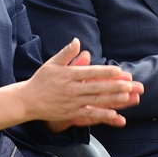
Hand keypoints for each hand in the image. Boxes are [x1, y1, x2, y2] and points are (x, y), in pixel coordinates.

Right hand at [22, 39, 142, 132]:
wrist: (27, 100)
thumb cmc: (41, 80)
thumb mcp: (52, 63)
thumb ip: (66, 53)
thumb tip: (77, 41)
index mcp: (68, 74)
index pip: (90, 72)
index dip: (105, 72)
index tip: (119, 71)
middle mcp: (71, 89)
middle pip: (96, 87)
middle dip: (114, 86)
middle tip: (130, 85)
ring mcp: (71, 102)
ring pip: (95, 100)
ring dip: (112, 99)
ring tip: (127, 97)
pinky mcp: (71, 114)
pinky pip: (89, 114)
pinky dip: (102, 115)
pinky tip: (114, 115)